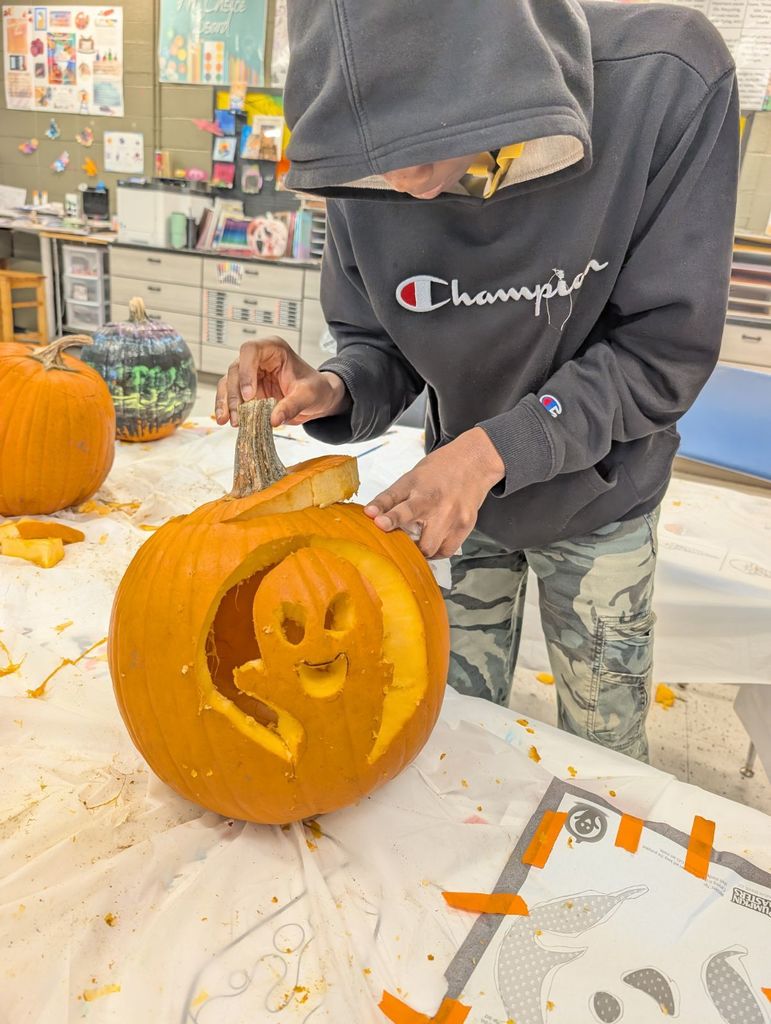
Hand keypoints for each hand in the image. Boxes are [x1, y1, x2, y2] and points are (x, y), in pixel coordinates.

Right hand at [214, 337, 349, 426]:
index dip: (246, 371)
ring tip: (230, 421)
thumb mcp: (308, 395)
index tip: (249, 395)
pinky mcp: (246, 390)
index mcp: (273, 349)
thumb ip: (292, 406)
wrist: (318, 399)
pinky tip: (225, 420)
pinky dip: (226, 408)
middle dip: (234, 394)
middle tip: (238, 415)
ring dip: (226, 403)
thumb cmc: (316, 388)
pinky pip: (230, 396)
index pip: (250, 350)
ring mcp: (249, 374)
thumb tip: (273, 420)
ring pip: (228, 382)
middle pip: (235, 369)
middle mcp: (258, 359)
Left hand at [364, 428, 504, 557]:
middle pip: (424, 542)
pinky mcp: (466, 527)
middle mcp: (441, 507)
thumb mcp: (409, 478)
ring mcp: (456, 519)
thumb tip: (368, 514)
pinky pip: (447, 551)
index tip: (379, 524)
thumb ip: (389, 498)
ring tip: (415, 540)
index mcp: (422, 491)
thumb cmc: (437, 470)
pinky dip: (435, 550)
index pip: (404, 507)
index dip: (391, 518)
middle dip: (408, 547)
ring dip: (421, 550)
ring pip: (434, 550)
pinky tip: (430, 540)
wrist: (473, 463)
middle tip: (399, 542)